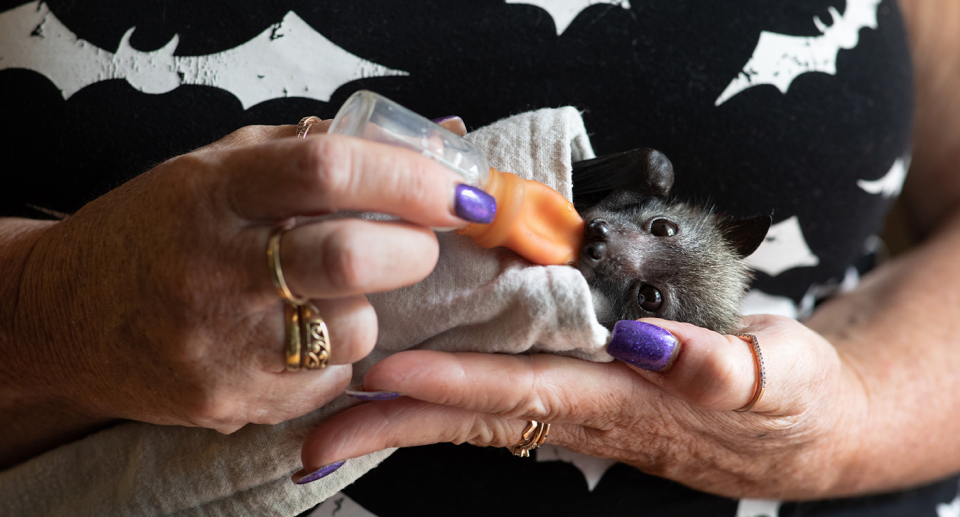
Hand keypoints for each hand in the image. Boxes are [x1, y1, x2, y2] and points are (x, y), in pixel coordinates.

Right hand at [1, 118, 483, 464]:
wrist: (66, 314)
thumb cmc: (159, 229)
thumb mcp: (222, 167)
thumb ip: (322, 147)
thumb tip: (441, 133)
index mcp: (217, 190)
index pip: (328, 170)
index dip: (409, 177)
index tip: (458, 191)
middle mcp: (215, 264)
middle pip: (354, 259)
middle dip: (414, 251)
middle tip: (415, 244)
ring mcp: (219, 340)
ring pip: (354, 331)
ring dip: (367, 312)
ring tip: (327, 297)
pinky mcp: (225, 397)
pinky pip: (326, 382)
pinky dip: (333, 358)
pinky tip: (294, 338)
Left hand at [297, 315, 864, 497]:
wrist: (795, 427)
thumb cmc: (788, 398)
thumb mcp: (778, 378)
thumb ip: (719, 365)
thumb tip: (651, 343)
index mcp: (622, 400)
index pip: (523, 390)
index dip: (454, 383)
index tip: (387, 373)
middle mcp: (583, 410)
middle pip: (474, 415)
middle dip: (393, 423)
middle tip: (311, 434)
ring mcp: (574, 407)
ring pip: (474, 411)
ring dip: (401, 415)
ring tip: (326, 417)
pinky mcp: (577, 395)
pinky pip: (497, 398)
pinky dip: (443, 394)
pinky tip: (399, 389)